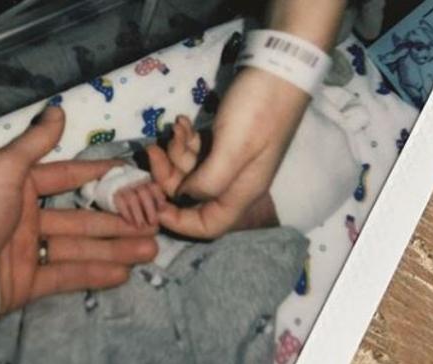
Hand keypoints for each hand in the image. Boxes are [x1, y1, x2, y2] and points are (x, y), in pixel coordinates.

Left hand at [0, 107, 157, 315]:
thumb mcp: (5, 168)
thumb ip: (35, 142)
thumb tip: (58, 110)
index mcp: (18, 186)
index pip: (66, 177)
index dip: (98, 175)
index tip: (131, 176)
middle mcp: (25, 217)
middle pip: (79, 217)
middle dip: (116, 219)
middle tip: (151, 221)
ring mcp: (27, 252)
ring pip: (79, 247)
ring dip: (115, 248)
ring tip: (151, 248)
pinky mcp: (26, 283)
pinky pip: (66, 276)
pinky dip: (94, 274)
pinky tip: (124, 273)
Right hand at [113, 181, 166, 226]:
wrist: (114, 191)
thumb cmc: (137, 199)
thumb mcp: (148, 197)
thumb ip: (156, 204)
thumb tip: (164, 213)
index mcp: (146, 181)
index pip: (154, 187)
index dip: (159, 197)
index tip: (162, 209)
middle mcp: (135, 183)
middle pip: (144, 193)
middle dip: (150, 209)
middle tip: (153, 223)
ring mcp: (124, 187)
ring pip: (132, 198)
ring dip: (138, 214)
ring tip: (141, 226)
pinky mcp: (114, 194)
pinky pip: (120, 202)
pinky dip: (126, 213)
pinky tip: (130, 221)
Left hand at [147, 111, 279, 238]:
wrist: (278, 68)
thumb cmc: (258, 111)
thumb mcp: (233, 148)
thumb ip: (208, 181)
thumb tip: (183, 196)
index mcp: (241, 193)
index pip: (208, 226)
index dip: (177, 221)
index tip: (154, 202)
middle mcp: (234, 182)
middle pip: (190, 195)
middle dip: (168, 175)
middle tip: (153, 149)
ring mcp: (229, 160)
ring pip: (190, 170)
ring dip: (175, 151)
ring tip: (176, 127)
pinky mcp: (224, 141)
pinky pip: (197, 149)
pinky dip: (186, 139)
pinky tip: (182, 120)